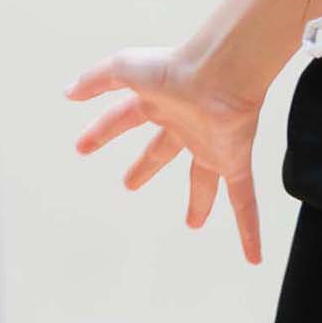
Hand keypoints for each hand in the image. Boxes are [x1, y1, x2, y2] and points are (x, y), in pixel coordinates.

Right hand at [67, 45, 265, 262]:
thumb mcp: (123, 69)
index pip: (122, 119)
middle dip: (146, 166)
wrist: (220, 71)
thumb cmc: (173, 67)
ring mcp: (210, 144)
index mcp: (157, 103)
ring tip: (194, 223)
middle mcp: (184, 124)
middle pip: (161, 151)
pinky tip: (254, 256)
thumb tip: (67, 92)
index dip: (101, 133)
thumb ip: (95, 80)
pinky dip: (249, 229)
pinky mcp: (234, 160)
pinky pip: (244, 200)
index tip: (82, 148)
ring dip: (200, 201)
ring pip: (204, 180)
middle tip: (129, 184)